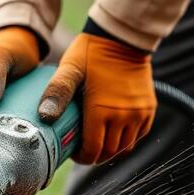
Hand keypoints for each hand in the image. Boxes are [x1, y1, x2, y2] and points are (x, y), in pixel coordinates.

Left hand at [38, 32, 155, 164]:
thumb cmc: (91, 53)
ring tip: (97, 140)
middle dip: (94, 155)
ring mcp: (139, 114)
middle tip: (83, 146)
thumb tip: (44, 116)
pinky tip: (113, 130)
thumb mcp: (70, 69)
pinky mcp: (149, 109)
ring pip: (124, 148)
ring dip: (110, 149)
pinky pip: (138, 136)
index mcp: (101, 111)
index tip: (73, 151)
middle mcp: (123, 116)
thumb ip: (57, 92)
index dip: (81, 156)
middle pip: (108, 153)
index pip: (92, 151)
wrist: (123, 38)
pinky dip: (126, 139)